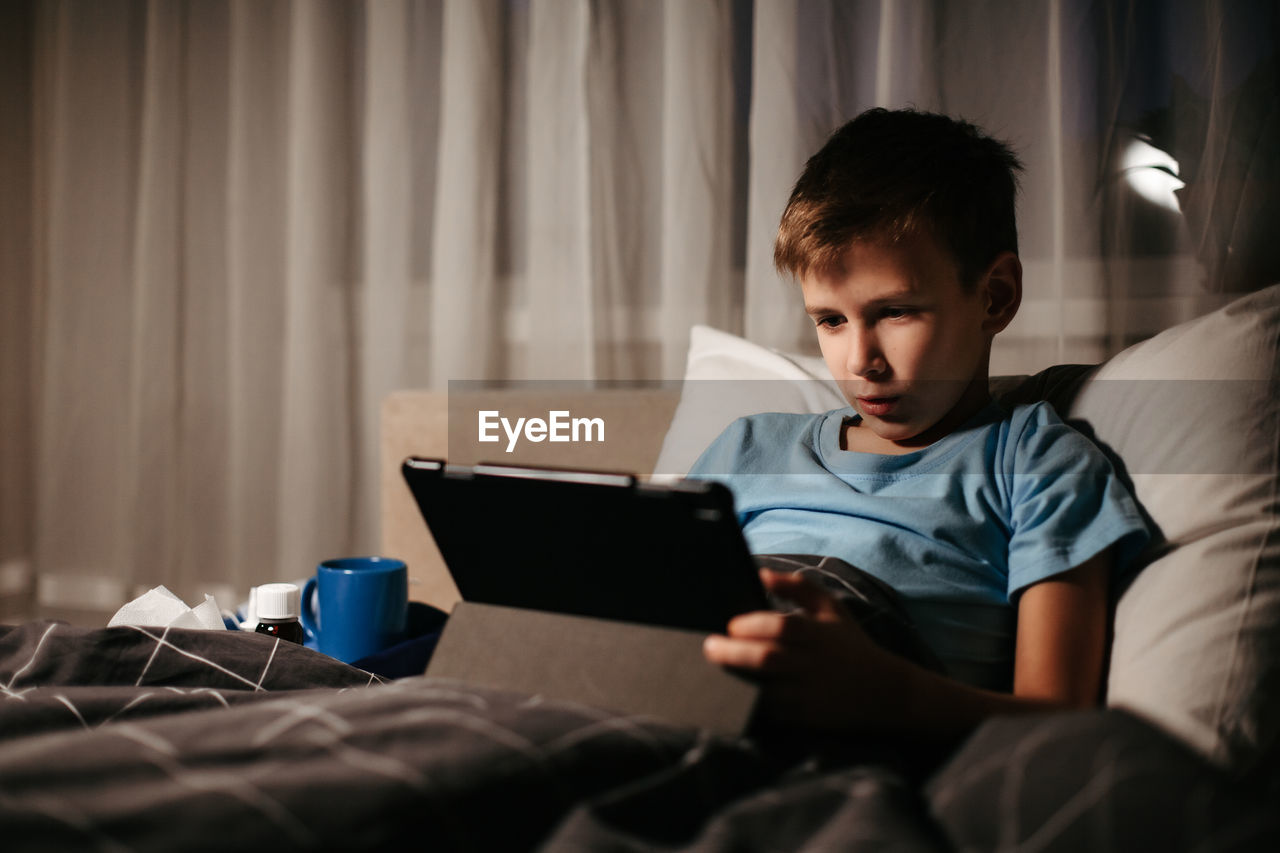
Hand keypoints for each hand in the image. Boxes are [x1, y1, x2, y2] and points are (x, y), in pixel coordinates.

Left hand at [702, 569, 898, 730]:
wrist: (885, 692)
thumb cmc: (850, 644)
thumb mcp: (831, 608)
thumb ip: (797, 587)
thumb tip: (760, 573)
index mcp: (819, 634)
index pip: (782, 627)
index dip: (753, 625)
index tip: (731, 625)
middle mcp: (813, 664)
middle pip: (768, 658)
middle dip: (733, 652)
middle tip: (708, 647)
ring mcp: (809, 694)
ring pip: (767, 690)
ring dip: (738, 680)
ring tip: (715, 670)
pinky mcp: (806, 718)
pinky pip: (772, 712)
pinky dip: (750, 704)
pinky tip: (732, 693)